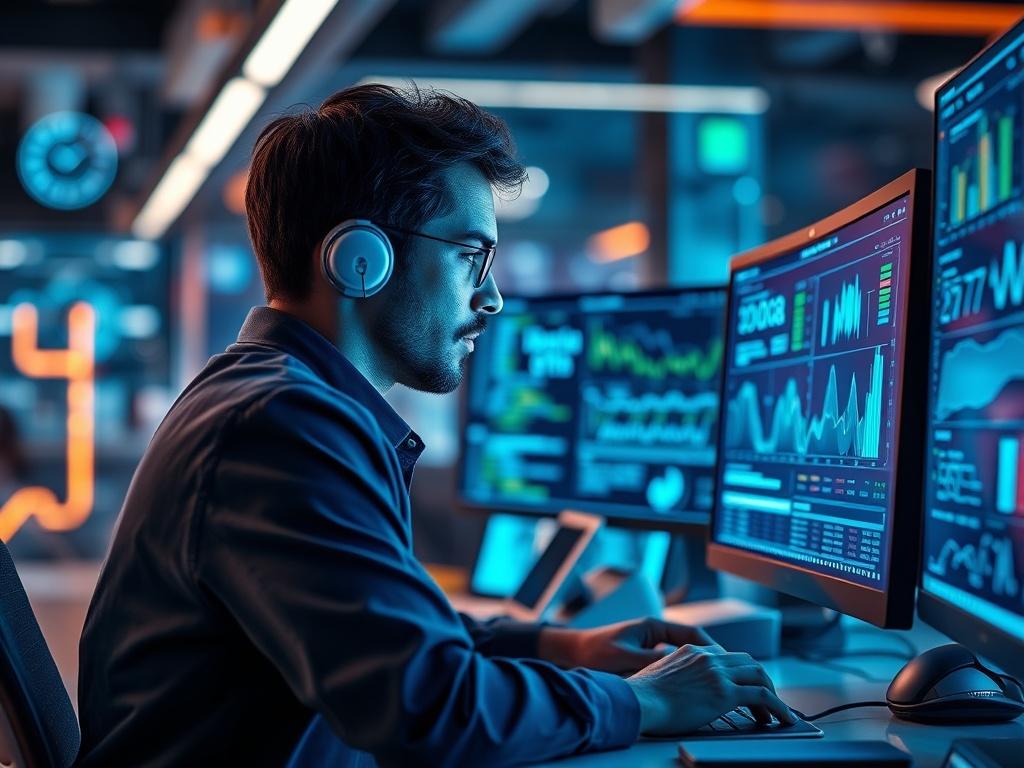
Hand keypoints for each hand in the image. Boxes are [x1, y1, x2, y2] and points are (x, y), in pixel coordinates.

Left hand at [538, 617, 713, 673]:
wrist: (571, 654)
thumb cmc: (594, 652)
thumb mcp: (625, 657)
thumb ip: (651, 662)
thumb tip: (678, 668)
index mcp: (653, 626)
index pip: (692, 634)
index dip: (711, 648)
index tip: (725, 662)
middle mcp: (654, 634)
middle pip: (691, 645)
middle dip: (709, 659)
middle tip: (726, 676)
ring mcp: (650, 646)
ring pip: (682, 657)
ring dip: (696, 668)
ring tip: (713, 684)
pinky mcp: (644, 659)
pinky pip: (670, 666)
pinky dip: (681, 675)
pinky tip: (687, 690)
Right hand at [625, 642, 795, 734]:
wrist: (638, 701)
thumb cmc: (641, 696)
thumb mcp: (659, 674)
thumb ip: (676, 674)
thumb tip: (680, 690)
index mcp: (691, 650)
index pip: (726, 655)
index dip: (740, 671)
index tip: (744, 685)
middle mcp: (707, 657)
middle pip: (748, 661)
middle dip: (761, 680)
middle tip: (766, 698)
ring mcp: (718, 673)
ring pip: (759, 675)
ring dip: (772, 694)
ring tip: (776, 712)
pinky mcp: (725, 693)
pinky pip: (762, 696)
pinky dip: (778, 707)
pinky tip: (782, 718)